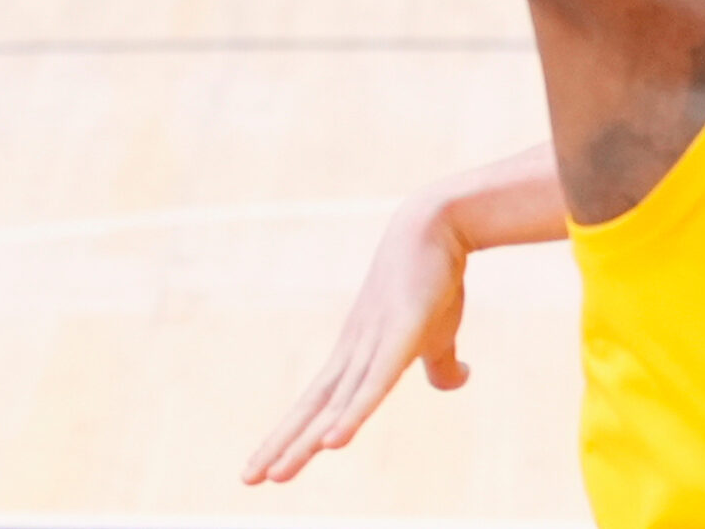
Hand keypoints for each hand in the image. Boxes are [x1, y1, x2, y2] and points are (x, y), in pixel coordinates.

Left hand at [242, 202, 469, 483]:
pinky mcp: (400, 334)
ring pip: (335, 404)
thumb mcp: (437, 333)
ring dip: (304, 441)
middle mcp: (354, 352)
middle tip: (248, 479)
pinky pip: (373, 384)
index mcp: (357, 355)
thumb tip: (456, 381)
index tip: (264, 467)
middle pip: (312, 408)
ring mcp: (373, 342)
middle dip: (281, 445)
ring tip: (274, 475)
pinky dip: (352, 415)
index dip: (292, 435)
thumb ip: (441, 364)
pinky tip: (333, 443)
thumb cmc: (434, 279)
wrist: (438, 225)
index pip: (317, 404)